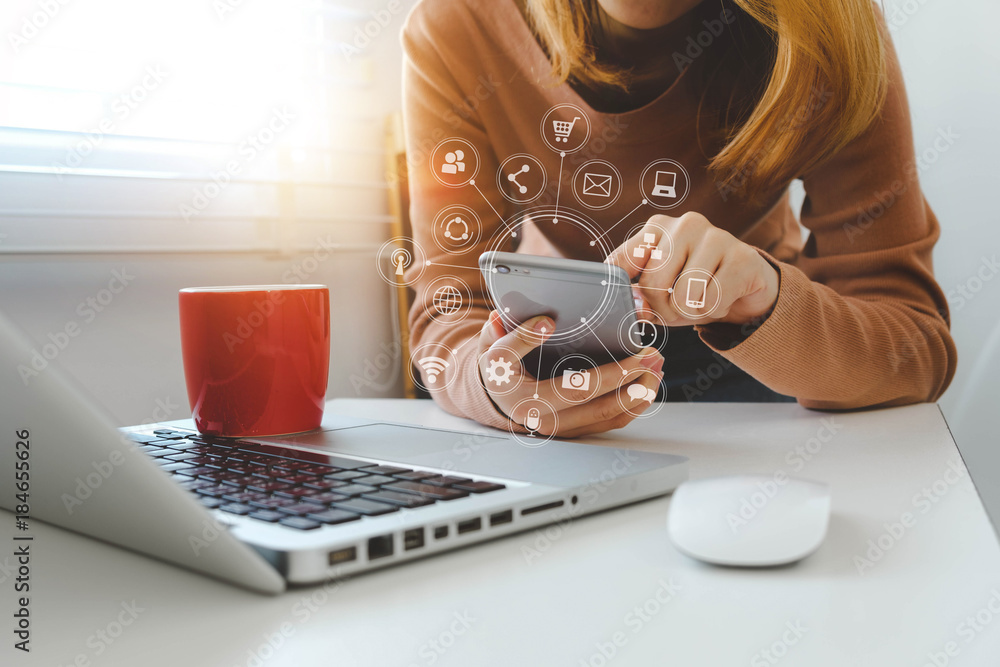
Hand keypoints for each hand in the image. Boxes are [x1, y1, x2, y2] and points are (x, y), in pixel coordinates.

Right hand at [476, 311, 664, 437]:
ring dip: (639, 396)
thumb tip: (544, 324)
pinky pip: (608, 423)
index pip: (579, 388)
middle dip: (636, 383)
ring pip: (609, 419)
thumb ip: (515, 335)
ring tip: (657, 370)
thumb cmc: (497, 367)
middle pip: (602, 407)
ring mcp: (562, 430)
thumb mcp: (494, 347)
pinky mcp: (573, 430)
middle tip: (656, 357)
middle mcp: (545, 422)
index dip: (613, 373)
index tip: (636, 352)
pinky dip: (631, 406)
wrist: (491, 394)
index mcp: (527, 401)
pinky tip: (646, 387)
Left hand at [606, 212, 779, 326]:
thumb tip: (637, 309)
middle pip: (653, 284)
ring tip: (703, 299)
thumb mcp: (660, 295)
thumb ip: (640, 300)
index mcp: (657, 227)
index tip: (635, 304)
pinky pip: (712, 301)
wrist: (746, 288)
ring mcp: (716, 236)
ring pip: (683, 296)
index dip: (622, 292)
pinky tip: (725, 296)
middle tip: (679, 306)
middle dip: (664, 308)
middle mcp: (685, 224)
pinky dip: (715, 310)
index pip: (621, 262)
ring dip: (692, 311)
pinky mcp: (743, 257)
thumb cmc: (694, 288)